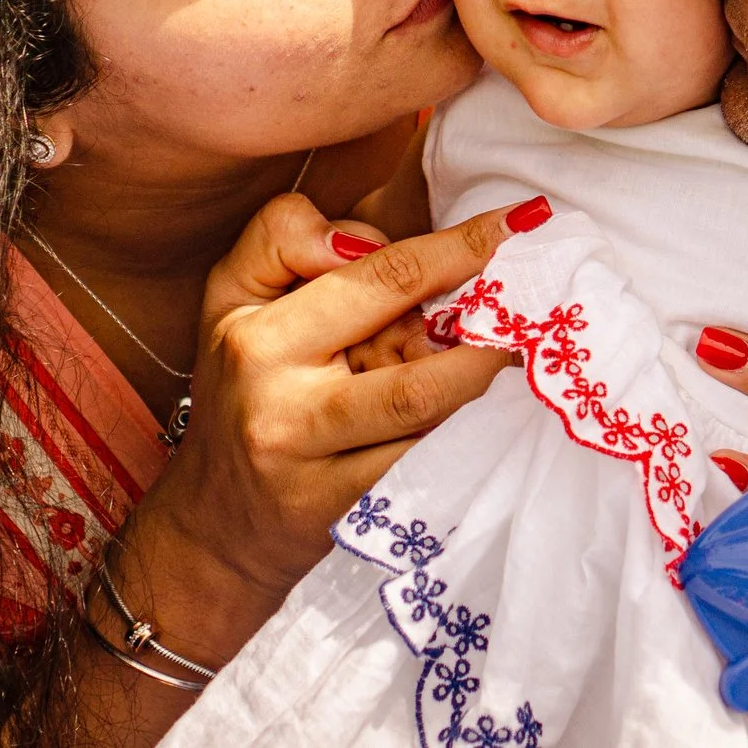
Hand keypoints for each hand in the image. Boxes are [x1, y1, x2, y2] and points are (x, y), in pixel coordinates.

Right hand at [114, 195, 545, 657]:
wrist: (212, 525)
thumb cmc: (240, 385)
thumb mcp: (232, 293)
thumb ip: (285, 235)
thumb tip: (367, 238)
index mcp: (259, 340)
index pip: (380, 280)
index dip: (461, 248)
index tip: (520, 222)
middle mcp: (284, 410)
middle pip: (418, 376)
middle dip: (487, 340)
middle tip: (534, 310)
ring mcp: (316, 474)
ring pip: (428, 426)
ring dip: (481, 387)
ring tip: (514, 356)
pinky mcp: (346, 518)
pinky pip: (425, 468)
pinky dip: (463, 433)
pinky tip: (487, 412)